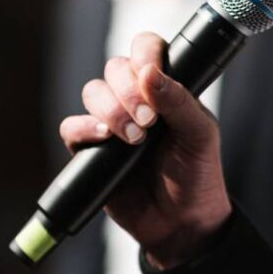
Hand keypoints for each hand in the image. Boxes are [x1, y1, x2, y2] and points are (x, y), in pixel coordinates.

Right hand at [59, 31, 231, 268]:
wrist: (181, 224)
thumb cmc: (197, 175)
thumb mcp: (200, 135)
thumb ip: (179, 101)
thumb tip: (149, 72)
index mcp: (165, 88)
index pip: (146, 49)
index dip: (144, 54)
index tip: (151, 74)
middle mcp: (135, 100)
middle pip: (114, 68)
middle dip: (128, 90)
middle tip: (149, 121)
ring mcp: (112, 123)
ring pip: (92, 92)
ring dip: (110, 109)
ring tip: (134, 138)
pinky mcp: (91, 150)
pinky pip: (72, 127)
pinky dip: (84, 128)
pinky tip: (105, 138)